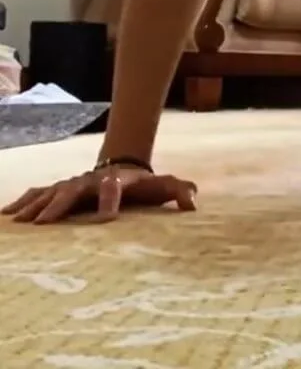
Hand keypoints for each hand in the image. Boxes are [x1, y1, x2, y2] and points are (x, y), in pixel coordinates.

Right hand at [1, 166, 197, 224]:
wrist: (125, 165)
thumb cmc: (145, 184)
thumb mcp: (164, 186)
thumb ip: (181, 192)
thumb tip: (193, 204)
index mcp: (117, 181)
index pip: (113, 188)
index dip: (110, 200)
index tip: (107, 218)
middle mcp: (91, 180)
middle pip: (73, 189)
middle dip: (59, 204)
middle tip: (44, 223)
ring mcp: (75, 183)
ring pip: (52, 191)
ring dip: (36, 206)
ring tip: (20, 222)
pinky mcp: (62, 189)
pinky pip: (40, 193)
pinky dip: (24, 201)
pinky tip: (7, 215)